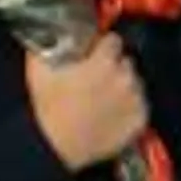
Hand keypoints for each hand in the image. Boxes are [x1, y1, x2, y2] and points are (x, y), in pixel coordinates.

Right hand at [24, 33, 149, 171]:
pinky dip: (130, 107)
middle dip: (114, 67)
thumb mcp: (39, 69)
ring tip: (106, 99)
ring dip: (124, 87)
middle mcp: (126, 77)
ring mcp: (136, 100)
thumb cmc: (48, 108)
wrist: (57, 148)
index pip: (114, 40)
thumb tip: (55, 31)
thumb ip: (49, 44)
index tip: (94, 55)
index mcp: (105, 61)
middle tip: (97, 80)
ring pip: (136, 83)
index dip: (102, 46)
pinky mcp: (141, 120)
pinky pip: (140, 105)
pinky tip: (114, 114)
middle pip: (126, 62)